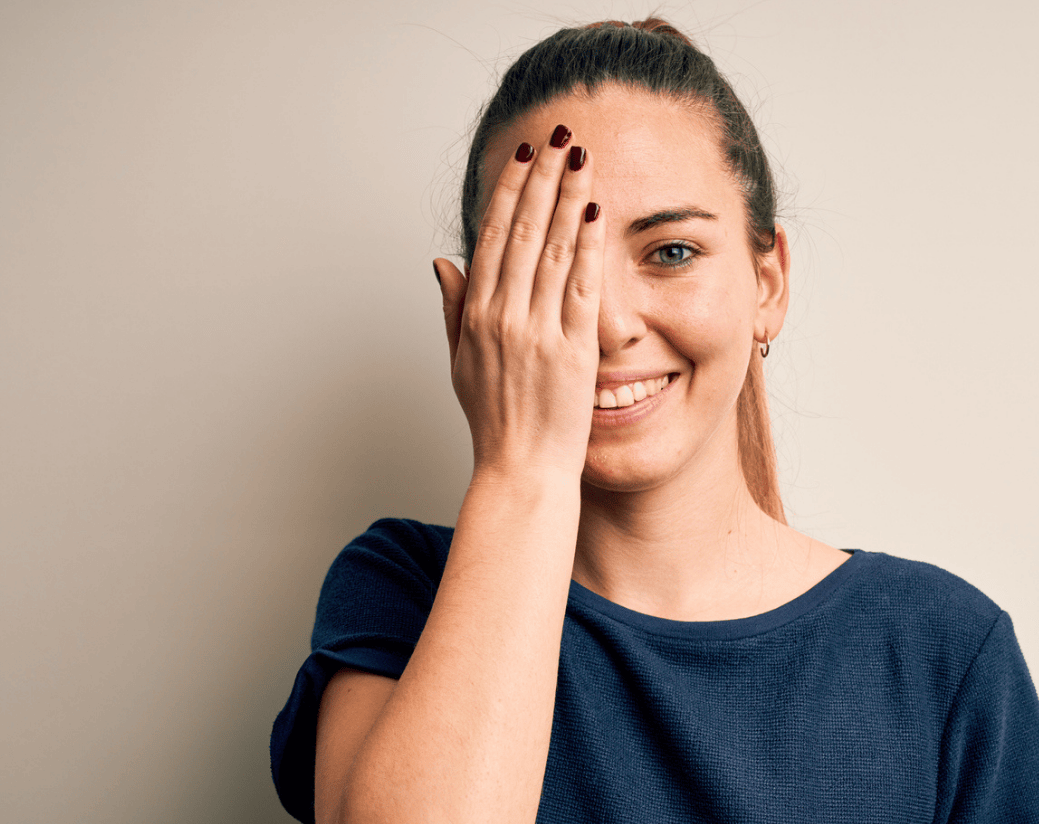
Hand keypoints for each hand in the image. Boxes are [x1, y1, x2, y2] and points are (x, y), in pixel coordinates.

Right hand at [434, 127, 603, 478]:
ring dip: (568, 196)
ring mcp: (536, 332)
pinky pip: (580, 287)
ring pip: (552, 248)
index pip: (493, 236)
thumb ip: (453, 308)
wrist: (520, 471)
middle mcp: (502, 316)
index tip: (524, 157)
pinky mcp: (570, 350)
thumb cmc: (495, 424)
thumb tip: (443, 261)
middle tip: (558, 136)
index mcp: (475, 315)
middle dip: (542, 178)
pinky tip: (596, 211)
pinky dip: (588, 246)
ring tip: (582, 157)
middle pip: (523, 230)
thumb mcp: (460, 362)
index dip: (510, 191)